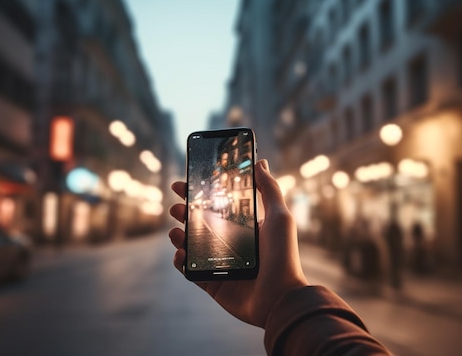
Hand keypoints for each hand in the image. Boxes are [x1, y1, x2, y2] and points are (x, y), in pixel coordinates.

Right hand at [168, 159, 308, 327]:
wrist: (281, 298)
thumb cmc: (284, 257)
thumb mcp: (280, 217)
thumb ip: (269, 189)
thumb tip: (260, 162)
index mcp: (243, 227)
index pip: (217, 205)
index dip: (200, 193)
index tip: (186, 182)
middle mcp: (229, 243)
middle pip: (199, 223)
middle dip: (184, 212)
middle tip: (176, 205)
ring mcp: (218, 264)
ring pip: (190, 245)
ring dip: (178, 234)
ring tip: (177, 229)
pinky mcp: (211, 283)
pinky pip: (189, 270)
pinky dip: (181, 261)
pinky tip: (181, 253)